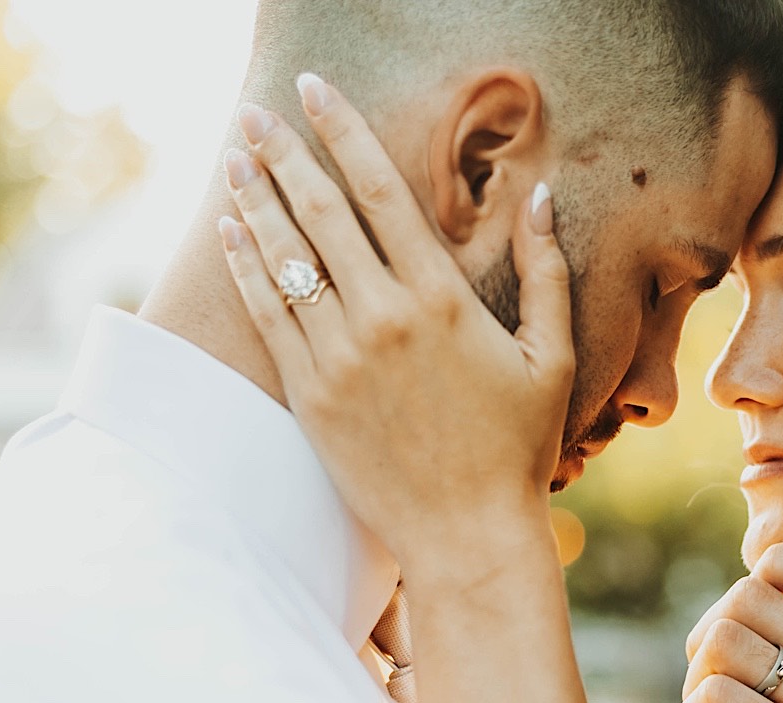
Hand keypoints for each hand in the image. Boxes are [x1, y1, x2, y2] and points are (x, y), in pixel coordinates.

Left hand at [218, 75, 572, 570]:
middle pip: (320, 212)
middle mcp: (384, 318)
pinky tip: (231, 230)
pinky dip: (245, 266)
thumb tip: (540, 198)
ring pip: (285, 258)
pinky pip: (267, 315)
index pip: (381, 193)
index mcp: (442, 300)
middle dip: (283, 153)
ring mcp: (340, 357)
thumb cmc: (517, 445)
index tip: (315, 91)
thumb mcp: (552, 355)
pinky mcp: (310, 395)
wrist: (466, 532)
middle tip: (256, 113)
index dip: (343, 132)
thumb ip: (547, 272)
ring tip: (234, 157)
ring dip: (255, 199)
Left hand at [656, 539, 782, 702]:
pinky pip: (713, 694)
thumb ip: (775, 593)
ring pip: (724, 639)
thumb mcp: (757, 639)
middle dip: (711, 638)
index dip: (776, 566)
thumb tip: (769, 546)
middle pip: (750, 594)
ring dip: (698, 680)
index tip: (756, 617)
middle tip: (730, 688)